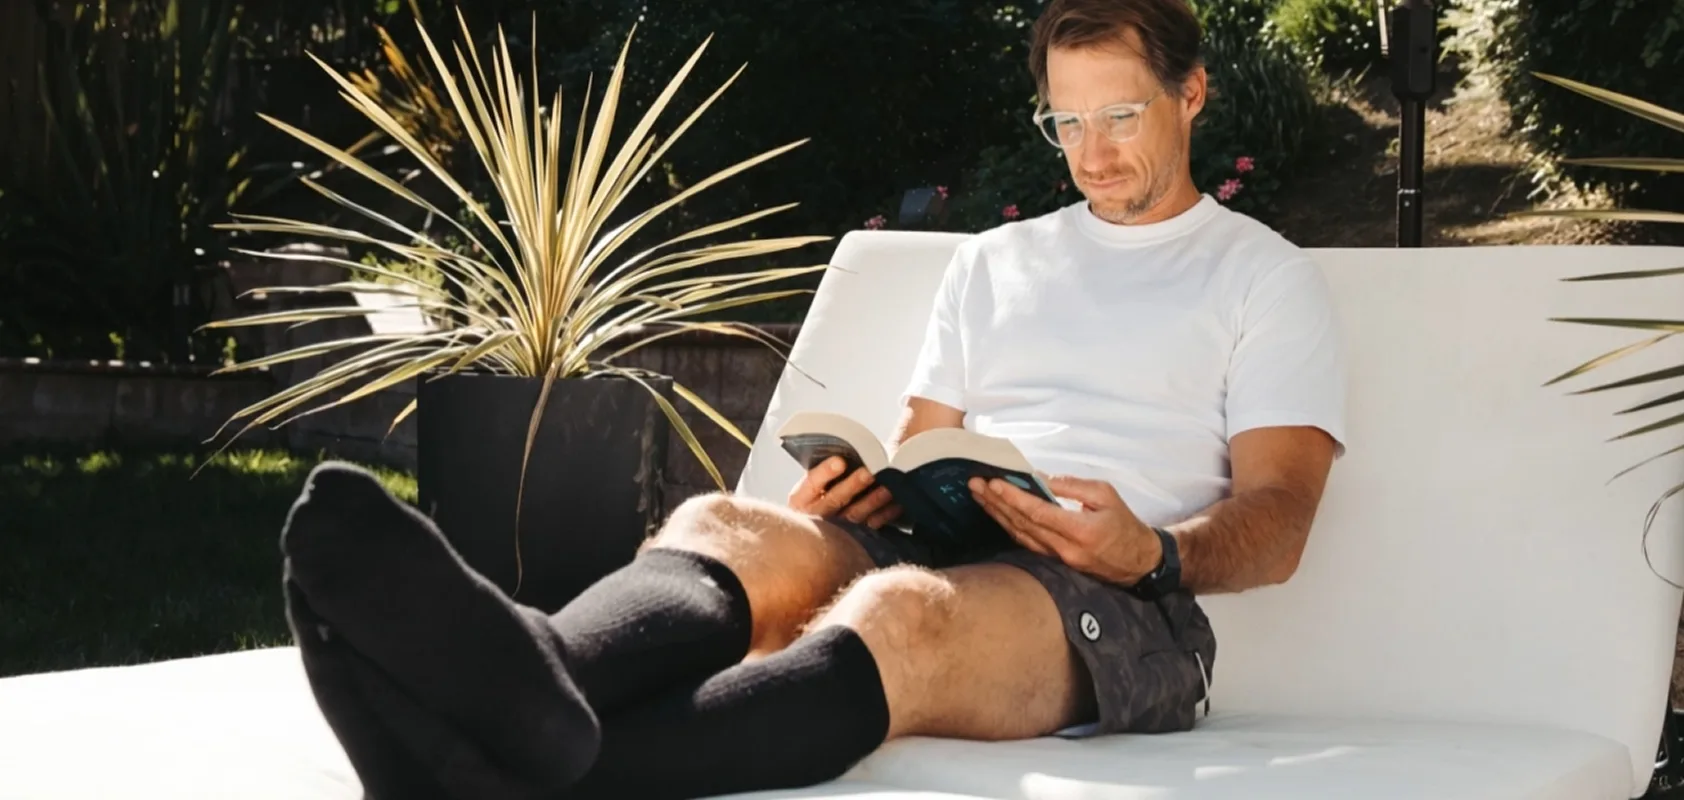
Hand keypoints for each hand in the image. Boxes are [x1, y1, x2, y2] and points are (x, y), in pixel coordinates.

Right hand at [787, 456, 902, 528]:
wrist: (824, 527)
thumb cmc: (823, 491)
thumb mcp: (817, 482)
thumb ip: (829, 469)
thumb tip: (851, 446)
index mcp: (801, 498)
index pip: (810, 484)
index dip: (824, 472)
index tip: (840, 461)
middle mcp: (815, 515)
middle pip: (835, 500)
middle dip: (853, 485)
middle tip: (869, 471)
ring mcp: (836, 529)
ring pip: (854, 515)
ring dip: (872, 500)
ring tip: (887, 487)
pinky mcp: (855, 538)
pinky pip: (871, 526)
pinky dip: (885, 514)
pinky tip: (897, 504)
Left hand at [970, 474, 1161, 584]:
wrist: (1138, 562)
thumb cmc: (1124, 523)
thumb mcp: (1106, 495)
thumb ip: (1072, 486)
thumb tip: (1041, 477)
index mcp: (1080, 531)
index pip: (1038, 513)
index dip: (1013, 498)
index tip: (994, 483)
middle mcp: (1065, 548)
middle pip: (1023, 524)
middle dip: (996, 503)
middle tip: (975, 485)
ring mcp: (1058, 558)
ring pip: (1020, 536)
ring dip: (997, 515)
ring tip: (978, 496)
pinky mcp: (1055, 561)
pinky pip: (1027, 544)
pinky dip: (1009, 528)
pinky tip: (996, 515)